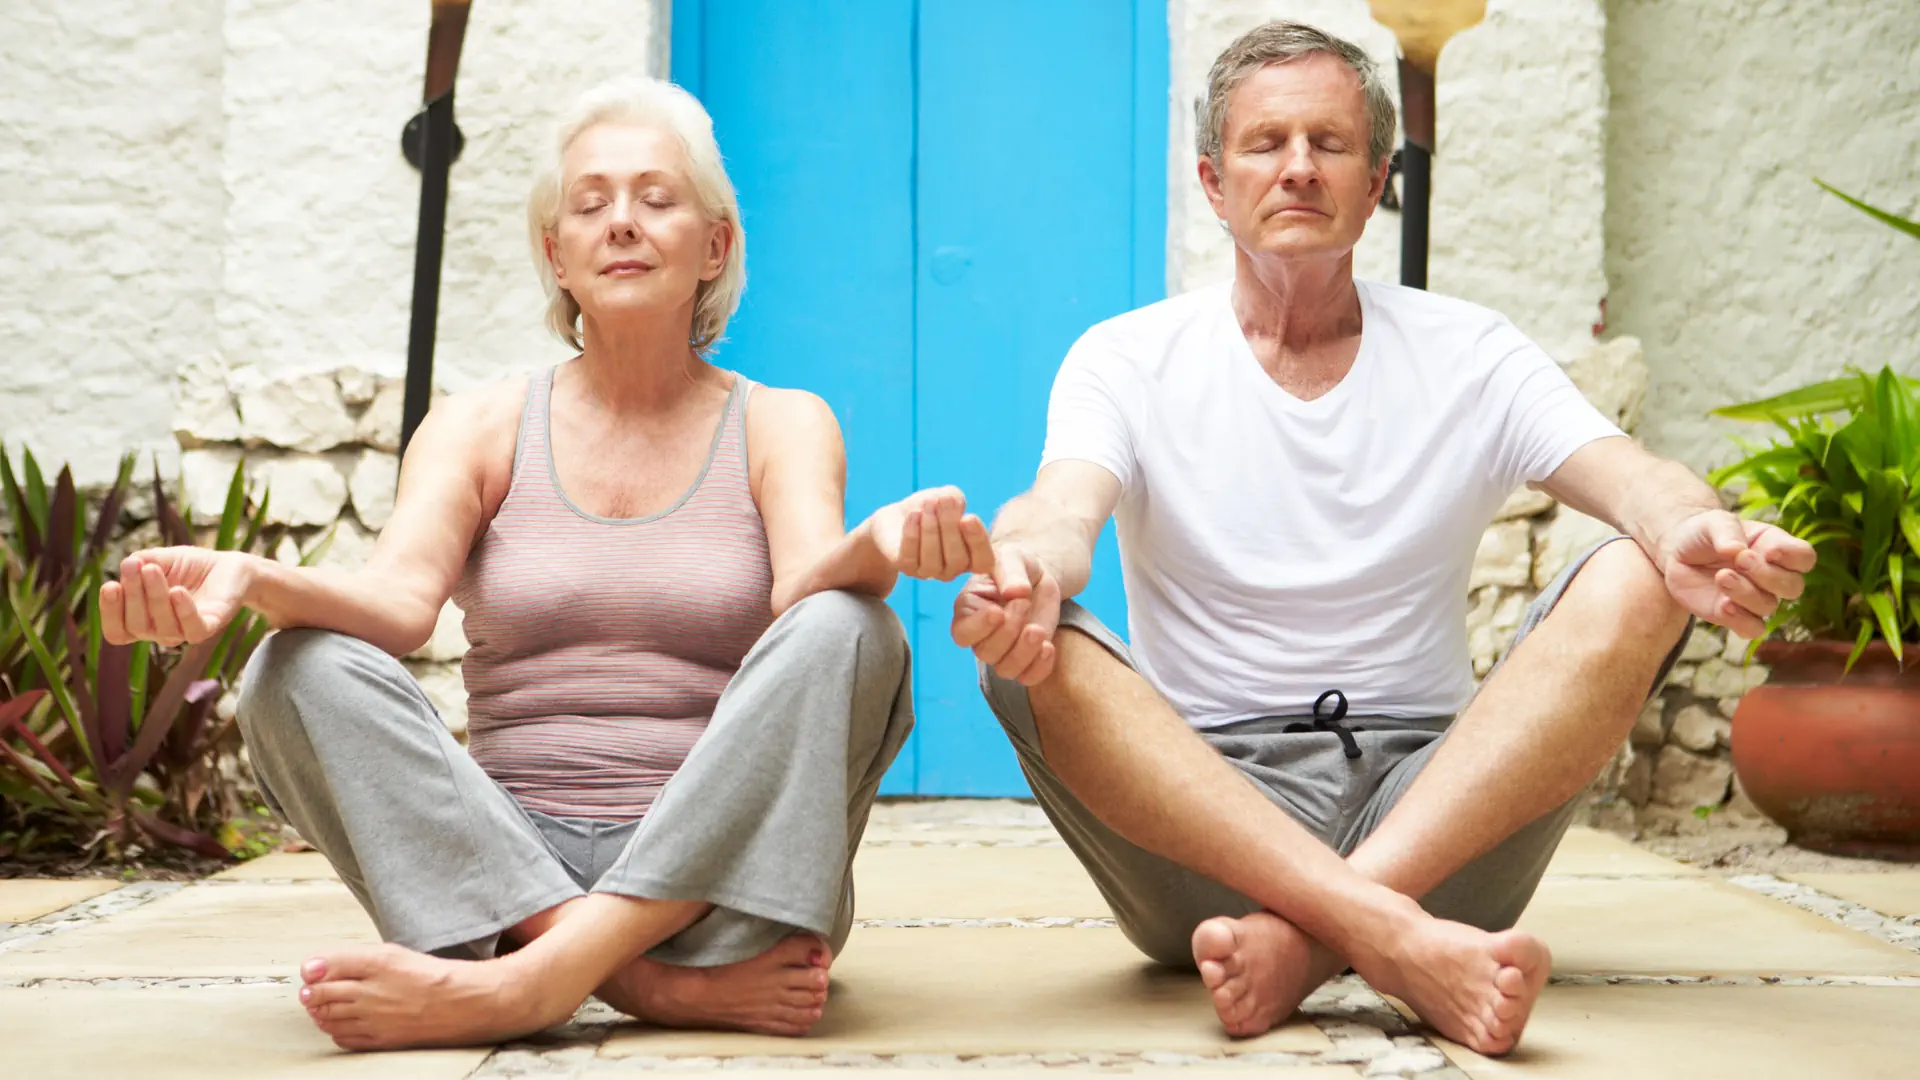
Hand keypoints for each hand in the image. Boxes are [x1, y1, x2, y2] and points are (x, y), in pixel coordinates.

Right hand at [101, 548, 255, 646]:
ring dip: (155, 597)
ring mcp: (184, 631)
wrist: (228, 566)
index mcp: (141, 619)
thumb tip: (129, 564)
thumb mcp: (159, 559)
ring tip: (153, 570)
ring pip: (162, 628)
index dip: (110, 614)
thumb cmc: (188, 566)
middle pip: (137, 627)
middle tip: (135, 567)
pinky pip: (193, 629)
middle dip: (132, 595)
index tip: (110, 586)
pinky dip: (184, 611)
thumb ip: (141, 562)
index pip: (117, 630)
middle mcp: (160, 630)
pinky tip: (178, 591)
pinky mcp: (209, 627)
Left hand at [870, 486, 993, 581]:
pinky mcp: (907, 568)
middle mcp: (953, 569)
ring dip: (931, 529)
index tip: (968, 517)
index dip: (978, 542)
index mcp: (972, 556)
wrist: (900, 514)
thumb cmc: (932, 507)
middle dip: (950, 527)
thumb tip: (954, 505)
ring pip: (933, 561)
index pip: (983, 562)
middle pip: (957, 559)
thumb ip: (957, 500)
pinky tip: (914, 515)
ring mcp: (929, 572)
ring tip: (928, 504)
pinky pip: (910, 557)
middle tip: (944, 501)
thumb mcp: (949, 497)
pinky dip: (912, 534)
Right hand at [951, 544, 1062, 685]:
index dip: (978, 627)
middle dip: (1008, 631)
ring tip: (1038, 629)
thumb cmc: (1017, 564)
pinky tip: (1049, 647)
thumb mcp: (1012, 557)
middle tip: (1023, 603)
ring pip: (1006, 669)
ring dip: (1024, 653)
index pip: (962, 632)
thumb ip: (1010, 572)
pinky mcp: (1027, 659)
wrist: (1039, 576)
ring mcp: (1004, 651)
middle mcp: (982, 636)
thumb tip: (1016, 593)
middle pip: (986, 652)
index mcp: (969, 610)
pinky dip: (1040, 668)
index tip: (998, 612)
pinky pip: (1028, 678)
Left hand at [1660, 511, 1815, 637]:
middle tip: (1741, 560)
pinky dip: (1741, 620)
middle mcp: (1772, 575)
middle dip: (1768, 575)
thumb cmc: (1703, 532)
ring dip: (1747, 593)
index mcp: (1775, 547)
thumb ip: (1728, 532)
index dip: (1794, 556)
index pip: (1804, 557)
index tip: (1770, 551)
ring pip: (1769, 606)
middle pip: (1793, 586)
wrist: (1676, 552)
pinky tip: (1723, 605)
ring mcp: (1755, 597)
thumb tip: (1737, 551)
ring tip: (1721, 576)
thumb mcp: (1715, 522)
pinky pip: (1753, 629)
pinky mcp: (1735, 615)